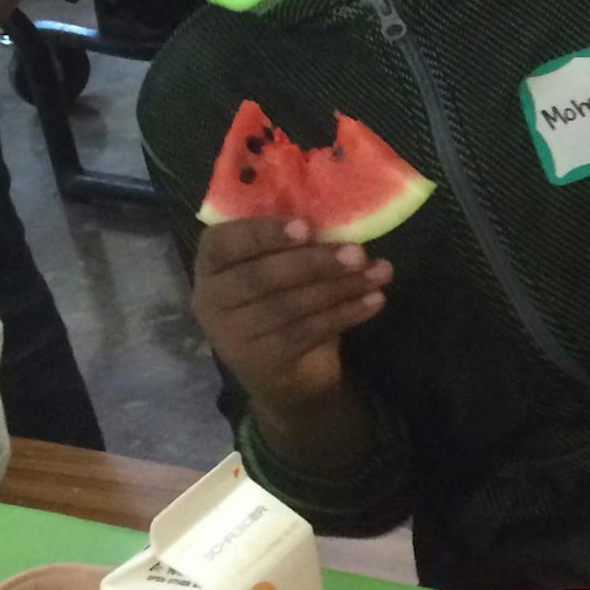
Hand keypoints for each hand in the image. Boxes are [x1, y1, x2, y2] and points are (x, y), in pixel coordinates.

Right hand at [192, 218, 391, 417]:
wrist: (287, 373)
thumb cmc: (283, 299)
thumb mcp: (282, 266)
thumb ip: (294, 242)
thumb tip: (341, 216)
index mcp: (211, 263)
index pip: (223, 242)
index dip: (263, 233)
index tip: (305, 225)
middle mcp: (210, 298)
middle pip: (261, 276)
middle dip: (315, 262)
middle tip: (357, 252)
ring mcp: (232, 334)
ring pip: (290, 304)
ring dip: (340, 286)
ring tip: (379, 273)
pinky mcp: (260, 360)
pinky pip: (307, 331)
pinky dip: (345, 313)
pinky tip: (374, 300)